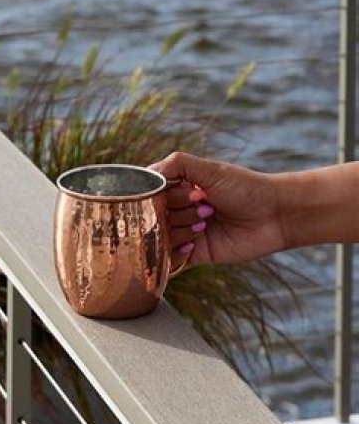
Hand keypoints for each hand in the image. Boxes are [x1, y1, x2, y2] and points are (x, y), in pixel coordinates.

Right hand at [149, 152, 286, 266]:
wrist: (276, 215)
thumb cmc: (245, 188)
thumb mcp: (209, 169)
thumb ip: (176, 164)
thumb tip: (148, 174)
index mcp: (177, 188)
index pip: (149, 194)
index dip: (163, 195)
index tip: (192, 192)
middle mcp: (176, 210)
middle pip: (153, 216)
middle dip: (179, 211)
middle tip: (207, 207)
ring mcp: (183, 232)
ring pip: (160, 237)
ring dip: (183, 229)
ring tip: (207, 222)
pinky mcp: (192, 255)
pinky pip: (168, 259)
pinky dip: (176, 252)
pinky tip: (195, 244)